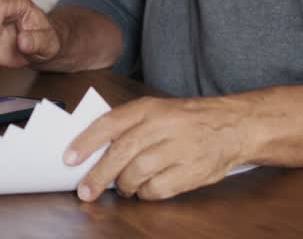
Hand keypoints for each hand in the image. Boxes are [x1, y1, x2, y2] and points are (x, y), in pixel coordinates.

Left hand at [65, 96, 244, 201]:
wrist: (232, 126)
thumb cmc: (187, 120)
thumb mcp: (157, 111)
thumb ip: (128, 126)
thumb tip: (91, 150)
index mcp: (149, 108)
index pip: (110, 123)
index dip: (86, 143)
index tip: (69, 158)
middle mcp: (162, 126)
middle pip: (121, 154)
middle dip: (98, 176)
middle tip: (85, 190)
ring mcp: (178, 149)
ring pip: (136, 174)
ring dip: (124, 186)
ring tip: (123, 187)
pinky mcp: (191, 171)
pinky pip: (156, 190)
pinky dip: (145, 194)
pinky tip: (145, 189)